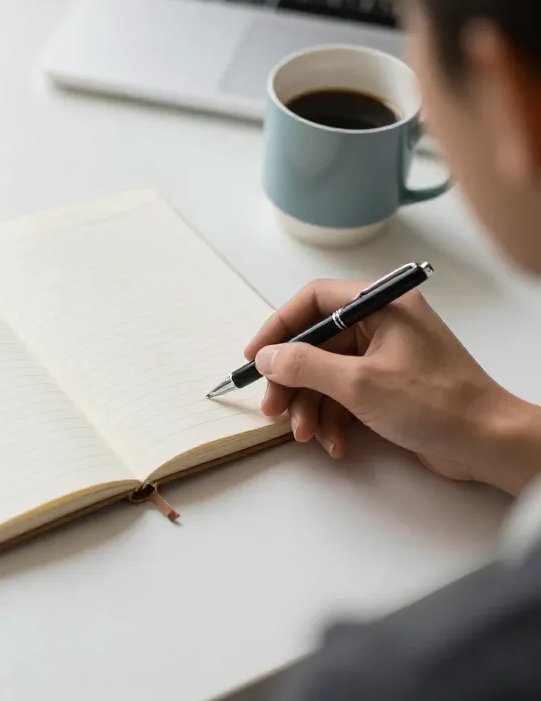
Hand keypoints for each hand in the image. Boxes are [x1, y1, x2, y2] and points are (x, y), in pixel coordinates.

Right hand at [245, 279, 540, 495]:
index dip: (279, 327)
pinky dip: (334, 419)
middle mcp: (383, 325)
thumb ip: (305, 366)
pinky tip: (334, 443)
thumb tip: (268, 357)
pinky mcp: (389, 387)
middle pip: (316, 343)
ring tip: (305, 434)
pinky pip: (345, 395)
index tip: (257, 357)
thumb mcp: (359, 383)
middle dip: (292, 380)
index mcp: (382, 306)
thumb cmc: (435, 404)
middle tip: (273, 408)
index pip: (314, 301)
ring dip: (310, 406)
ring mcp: (386, 357)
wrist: (488, 444)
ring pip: (327, 374)